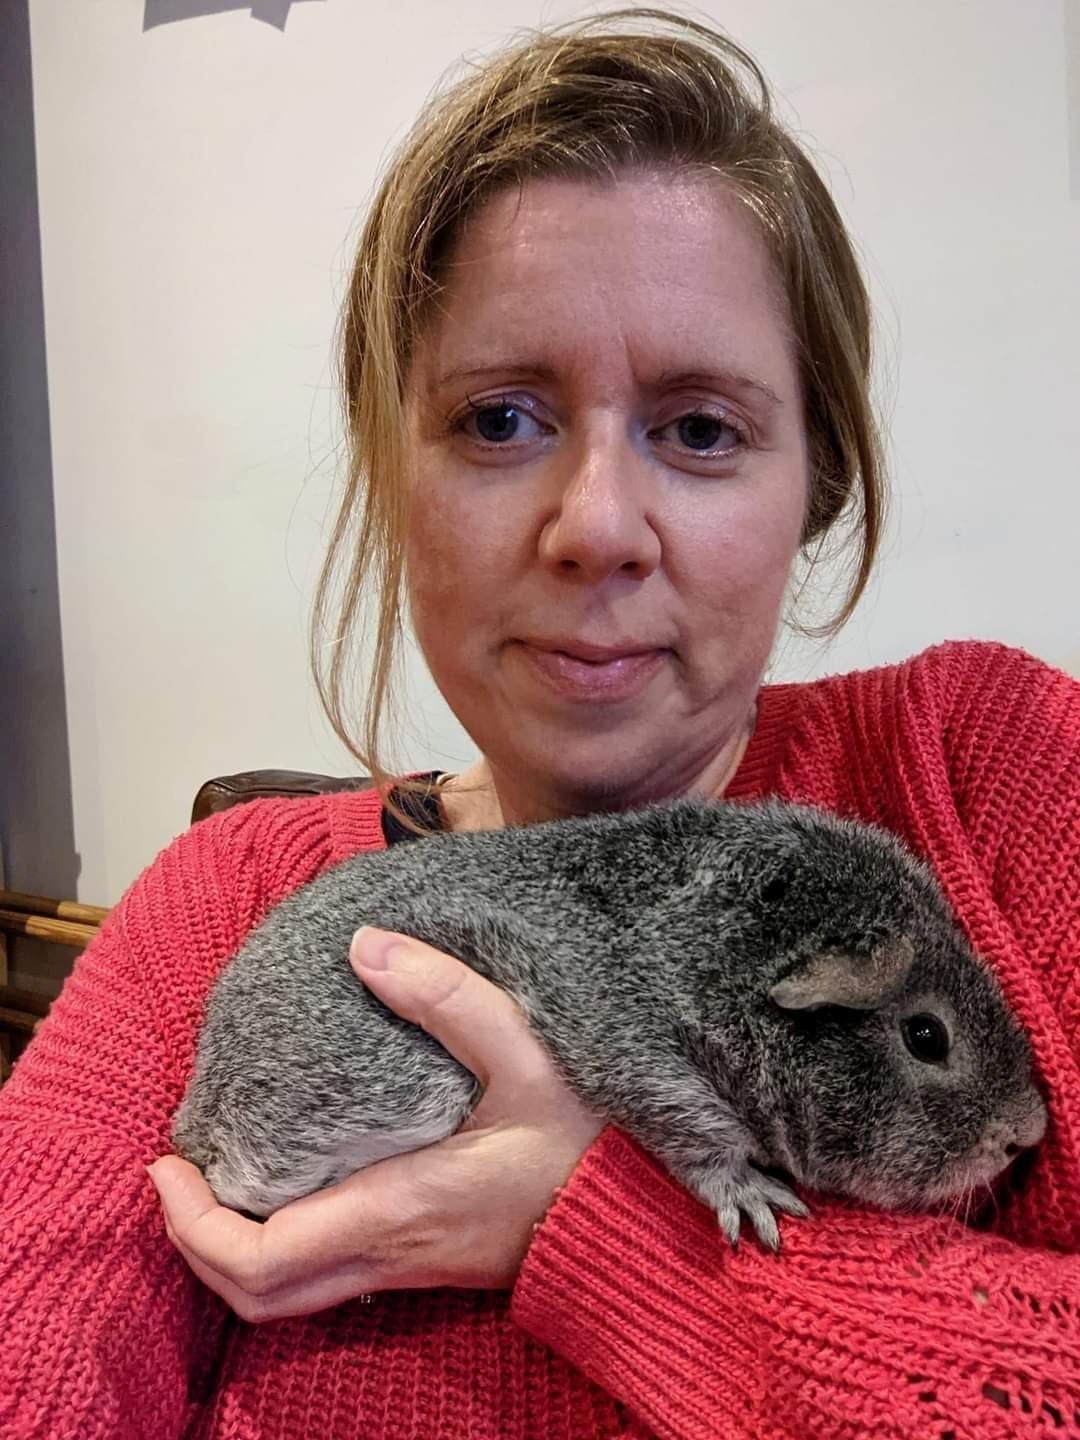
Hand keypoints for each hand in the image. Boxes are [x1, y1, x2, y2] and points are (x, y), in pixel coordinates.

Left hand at [147, 927, 604, 1321]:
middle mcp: (392, 1252)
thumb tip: (365, 948)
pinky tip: (291, 1181)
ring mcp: (410, 1266)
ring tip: (219, 1175)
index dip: (193, 1225)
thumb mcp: (526, 1049)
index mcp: (399, 1208)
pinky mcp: (428, 1261)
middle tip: (176, 1174)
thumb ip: (448, 996)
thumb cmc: (593, 1137)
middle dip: (196, 1244)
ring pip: (289, 1295)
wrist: (651, 1216)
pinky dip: (280, 1246)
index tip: (166, 1165)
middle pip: (258, 1296)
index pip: (260, 1260)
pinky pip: (326, 1276)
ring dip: (234, 1248)